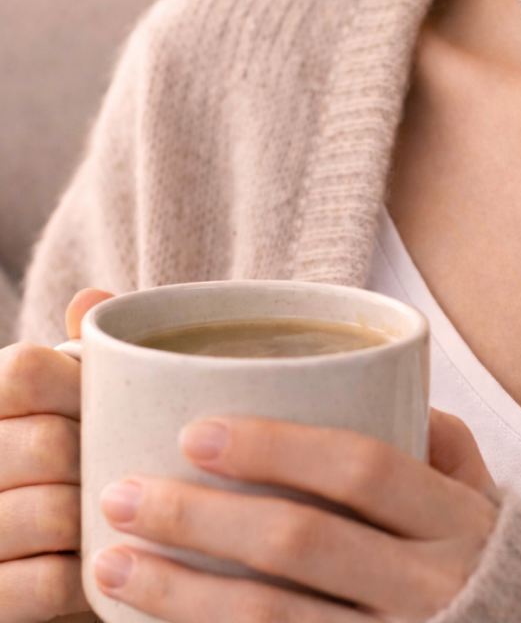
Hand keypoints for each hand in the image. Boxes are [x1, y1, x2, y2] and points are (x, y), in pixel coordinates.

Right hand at [0, 289, 112, 622]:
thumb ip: (85, 362)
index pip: (23, 371)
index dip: (82, 389)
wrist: (59, 568)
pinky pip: (40, 585)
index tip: (116, 409)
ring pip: (48, 512)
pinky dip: (84, 578)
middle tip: (132, 471)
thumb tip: (91, 300)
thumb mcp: (74, 410)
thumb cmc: (72, 471)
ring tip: (123, 518)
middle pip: (46, 444)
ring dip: (102, 520)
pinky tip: (100, 566)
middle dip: (103, 462)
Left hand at [93, 410, 496, 621]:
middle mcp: (432, 586)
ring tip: (110, 564)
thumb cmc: (493, 570)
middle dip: (199, 517)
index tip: (195, 431)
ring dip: (179, 593)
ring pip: (273, 620)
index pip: (362, 468)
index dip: (277, 447)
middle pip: (301, 543)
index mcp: (458, 520)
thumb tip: (365, 381)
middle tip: (120, 493)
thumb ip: (439, 443)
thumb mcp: (484, 501)